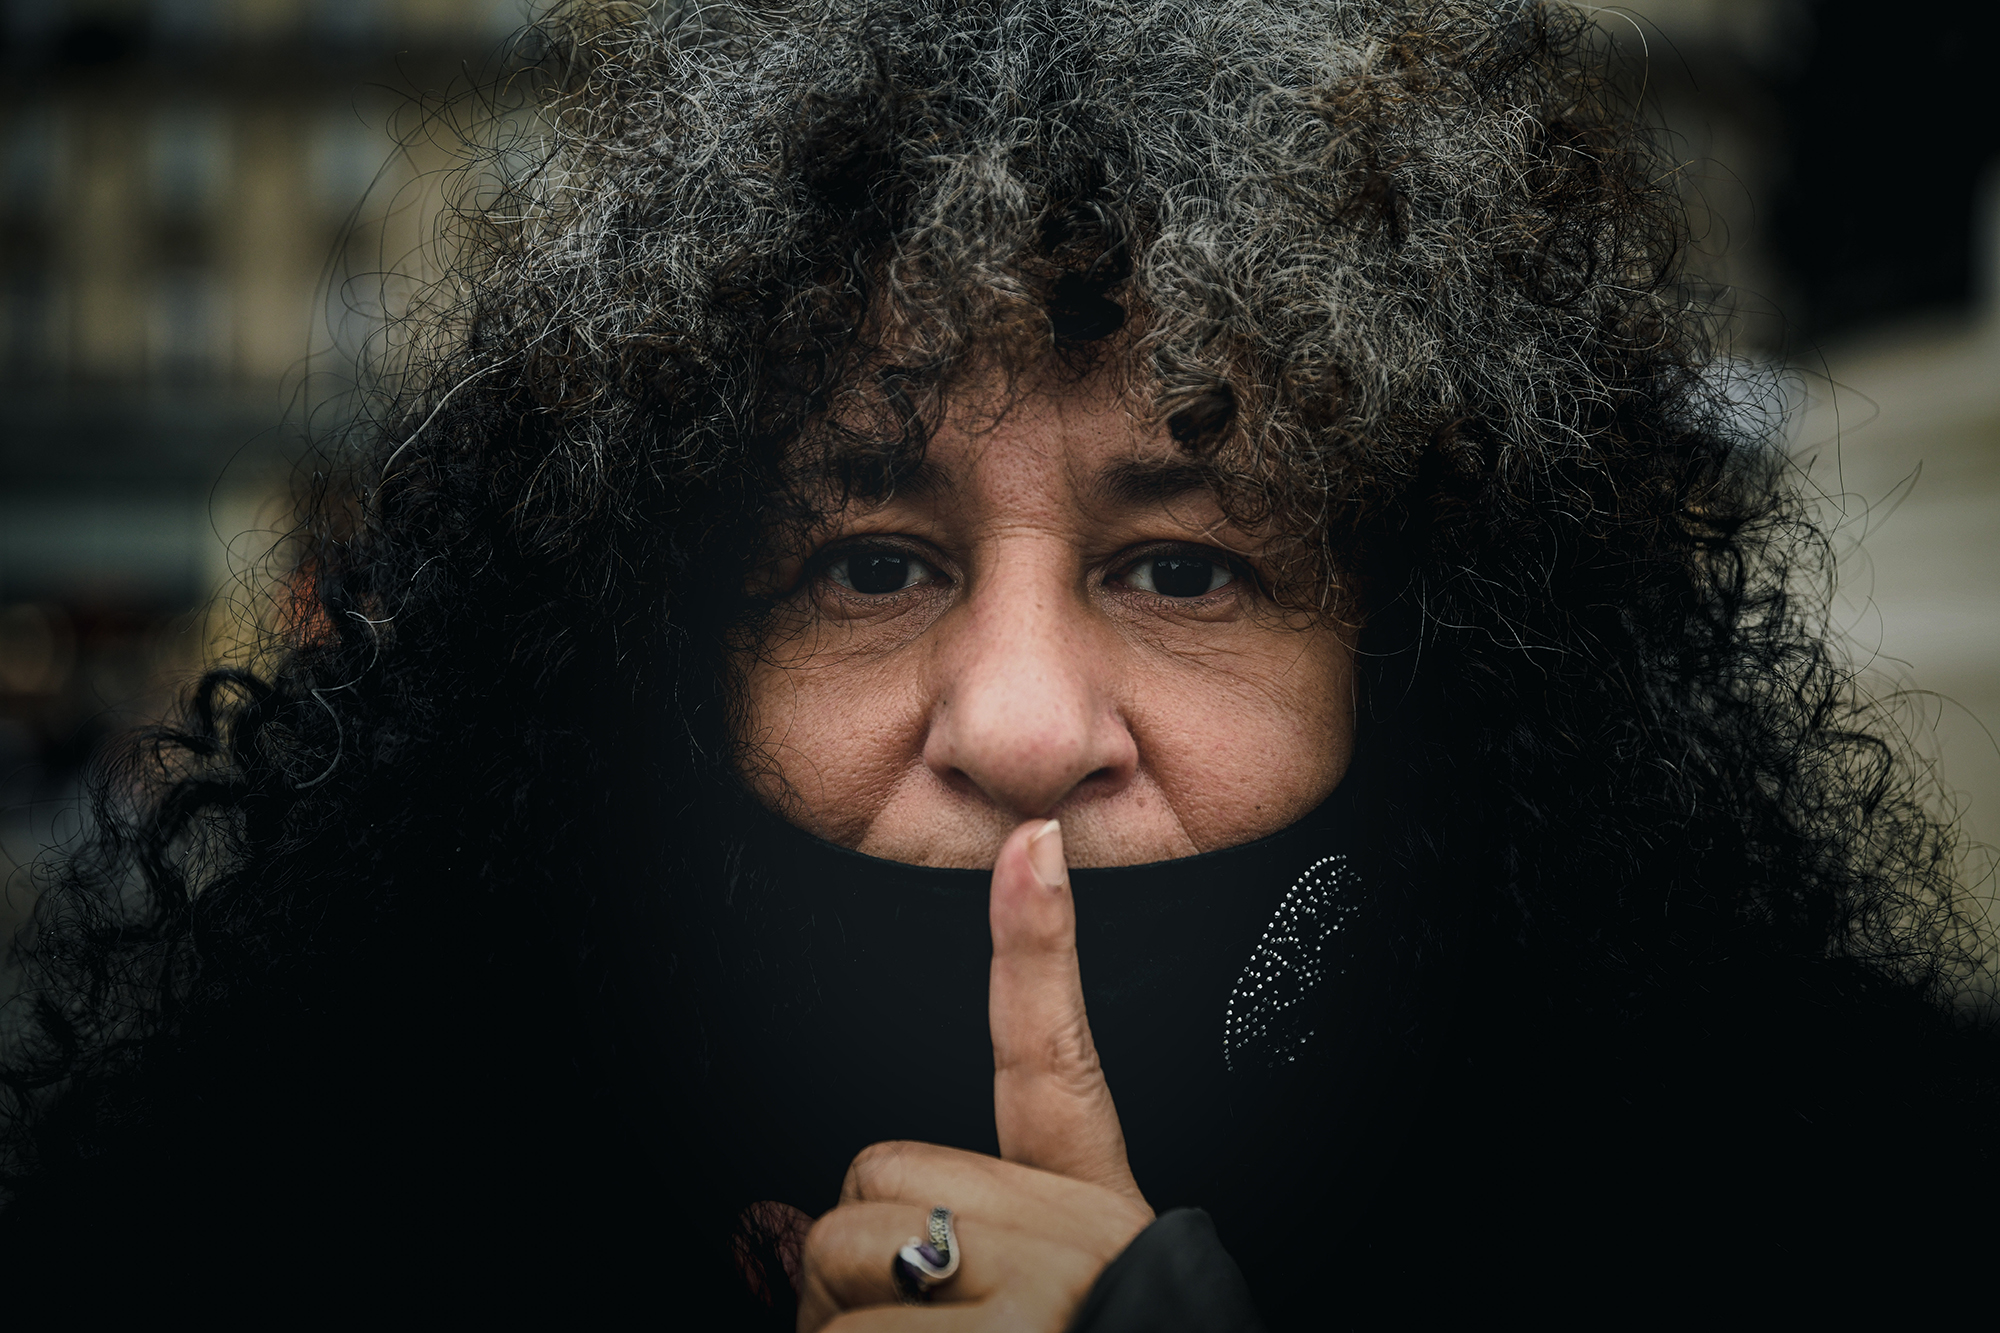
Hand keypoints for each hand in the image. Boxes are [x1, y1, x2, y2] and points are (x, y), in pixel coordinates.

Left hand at [795, 818, 1155, 1329]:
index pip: (1055, 1054)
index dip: (1040, 941)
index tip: (1036, 840)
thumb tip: (792, 1229)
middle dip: (853, 1277)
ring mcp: (1038, 1302)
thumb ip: (941, 1246)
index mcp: (1088, 1209)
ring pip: (834, 1280)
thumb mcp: (1045, 1294)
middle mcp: (1075, 1240)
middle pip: (863, 1193)